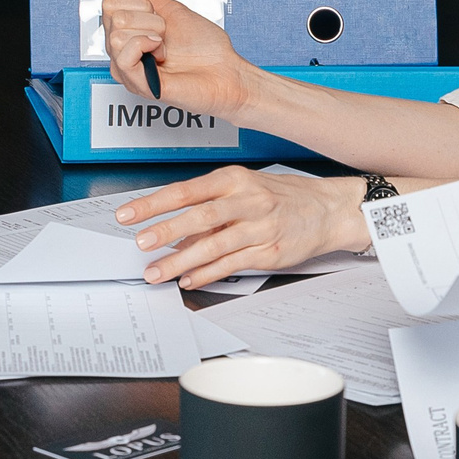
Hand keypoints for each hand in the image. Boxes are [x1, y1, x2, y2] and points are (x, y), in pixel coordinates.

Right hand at [102, 0, 257, 121]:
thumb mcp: (172, 12)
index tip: (159, 16)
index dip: (138, 2)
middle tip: (165, 34)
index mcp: (131, 35)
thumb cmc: (207, 49)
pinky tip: (160, 53)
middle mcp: (126, 52)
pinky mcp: (138, 84)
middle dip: (148, 18)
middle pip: (114, 17)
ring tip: (164, 47)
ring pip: (116, 36)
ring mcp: (131, 69)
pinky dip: (145, 46)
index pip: (109, 5)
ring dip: (150, 34)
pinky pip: (124, 57)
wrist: (226, 72)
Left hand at [114, 166, 371, 288]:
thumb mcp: (245, 186)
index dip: (154, 203)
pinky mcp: (269, 251)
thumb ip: (210, 204)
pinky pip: (231, 265)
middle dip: (165, 232)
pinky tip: (188, 279)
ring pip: (213, 246)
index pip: (186, 191)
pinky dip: (206, 274)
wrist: (330, 210)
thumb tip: (172, 226)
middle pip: (199, 217)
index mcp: (235, 179)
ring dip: (180, 261)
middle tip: (140, 244)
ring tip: (156, 272)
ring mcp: (259, 227)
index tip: (128, 214)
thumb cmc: (283, 196)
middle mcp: (247, 200)